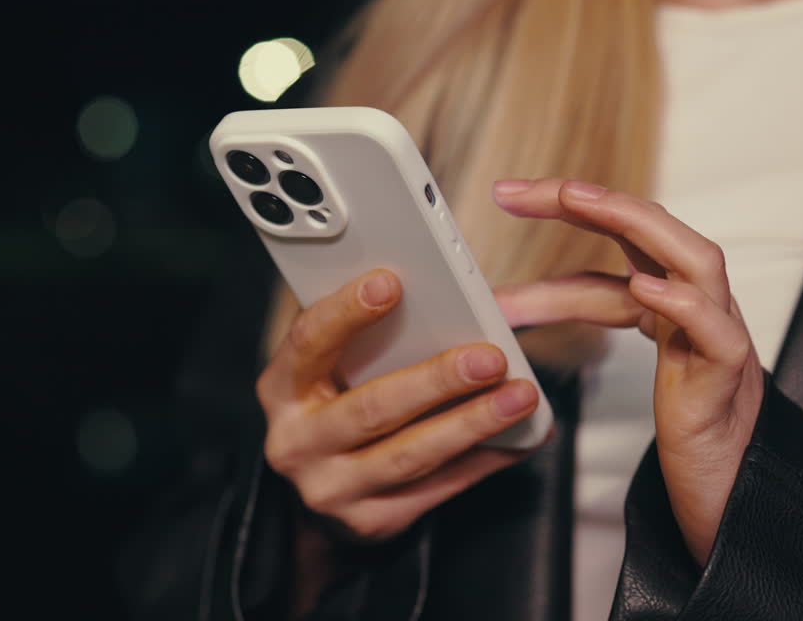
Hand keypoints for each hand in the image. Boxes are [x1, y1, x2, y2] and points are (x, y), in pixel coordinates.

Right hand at [258, 269, 540, 542]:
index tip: (390, 283)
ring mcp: (330, 487)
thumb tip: (450, 300)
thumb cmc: (337, 404)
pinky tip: (519, 436)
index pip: (309, 342)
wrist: (323, 488)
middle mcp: (296, 441)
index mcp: (282, 388)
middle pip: (371, 408)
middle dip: (436, 381)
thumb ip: (373, 335)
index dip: (346, 312)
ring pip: (410, 454)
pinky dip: (484, 459)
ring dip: (473, 423)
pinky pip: (437, 488)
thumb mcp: (333, 368)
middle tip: (490, 357)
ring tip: (520, 396)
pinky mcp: (369, 520)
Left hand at [492, 177, 765, 564]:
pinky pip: (717, 331)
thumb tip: (506, 296)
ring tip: (579, 203)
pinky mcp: (727, 376)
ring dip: (636, 224)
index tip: (506, 193)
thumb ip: (580, 308)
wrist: (728, 480)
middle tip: (519, 192)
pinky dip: (684, 304)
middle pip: (652, 228)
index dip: (564, 207)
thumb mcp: (619, 343)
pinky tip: (646, 289)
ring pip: (697, 260)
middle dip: (588, 199)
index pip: (620, 231)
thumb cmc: (682, 412)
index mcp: (670, 290)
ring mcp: (718, 333)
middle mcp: (697, 299)